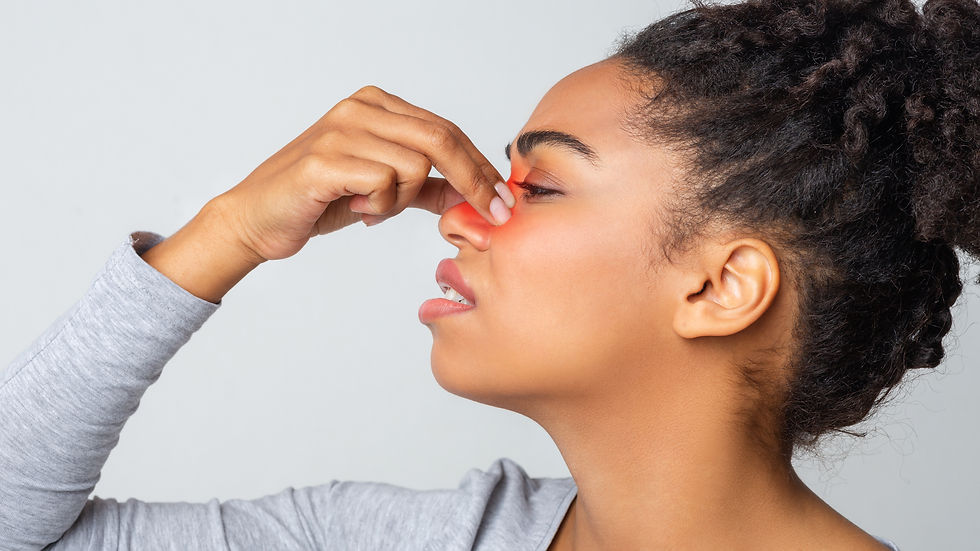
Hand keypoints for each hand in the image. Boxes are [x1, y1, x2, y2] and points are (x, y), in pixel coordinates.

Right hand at [210, 85, 510, 263]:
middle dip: (475, 181)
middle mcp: (360, 108)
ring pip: (414, 167)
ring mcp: (340, 129)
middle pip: (441, 139)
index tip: (504, 199)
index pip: (446, 130)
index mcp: (376, 105)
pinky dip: (380, 207)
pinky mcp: (324, 160)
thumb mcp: (384, 192)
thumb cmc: (320, 202)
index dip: (480, 166)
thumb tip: (475, 198)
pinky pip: (384, 183)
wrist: (257, 219)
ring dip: (404, 201)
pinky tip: (357, 211)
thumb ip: (426, 188)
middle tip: (495, 215)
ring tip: (373, 209)